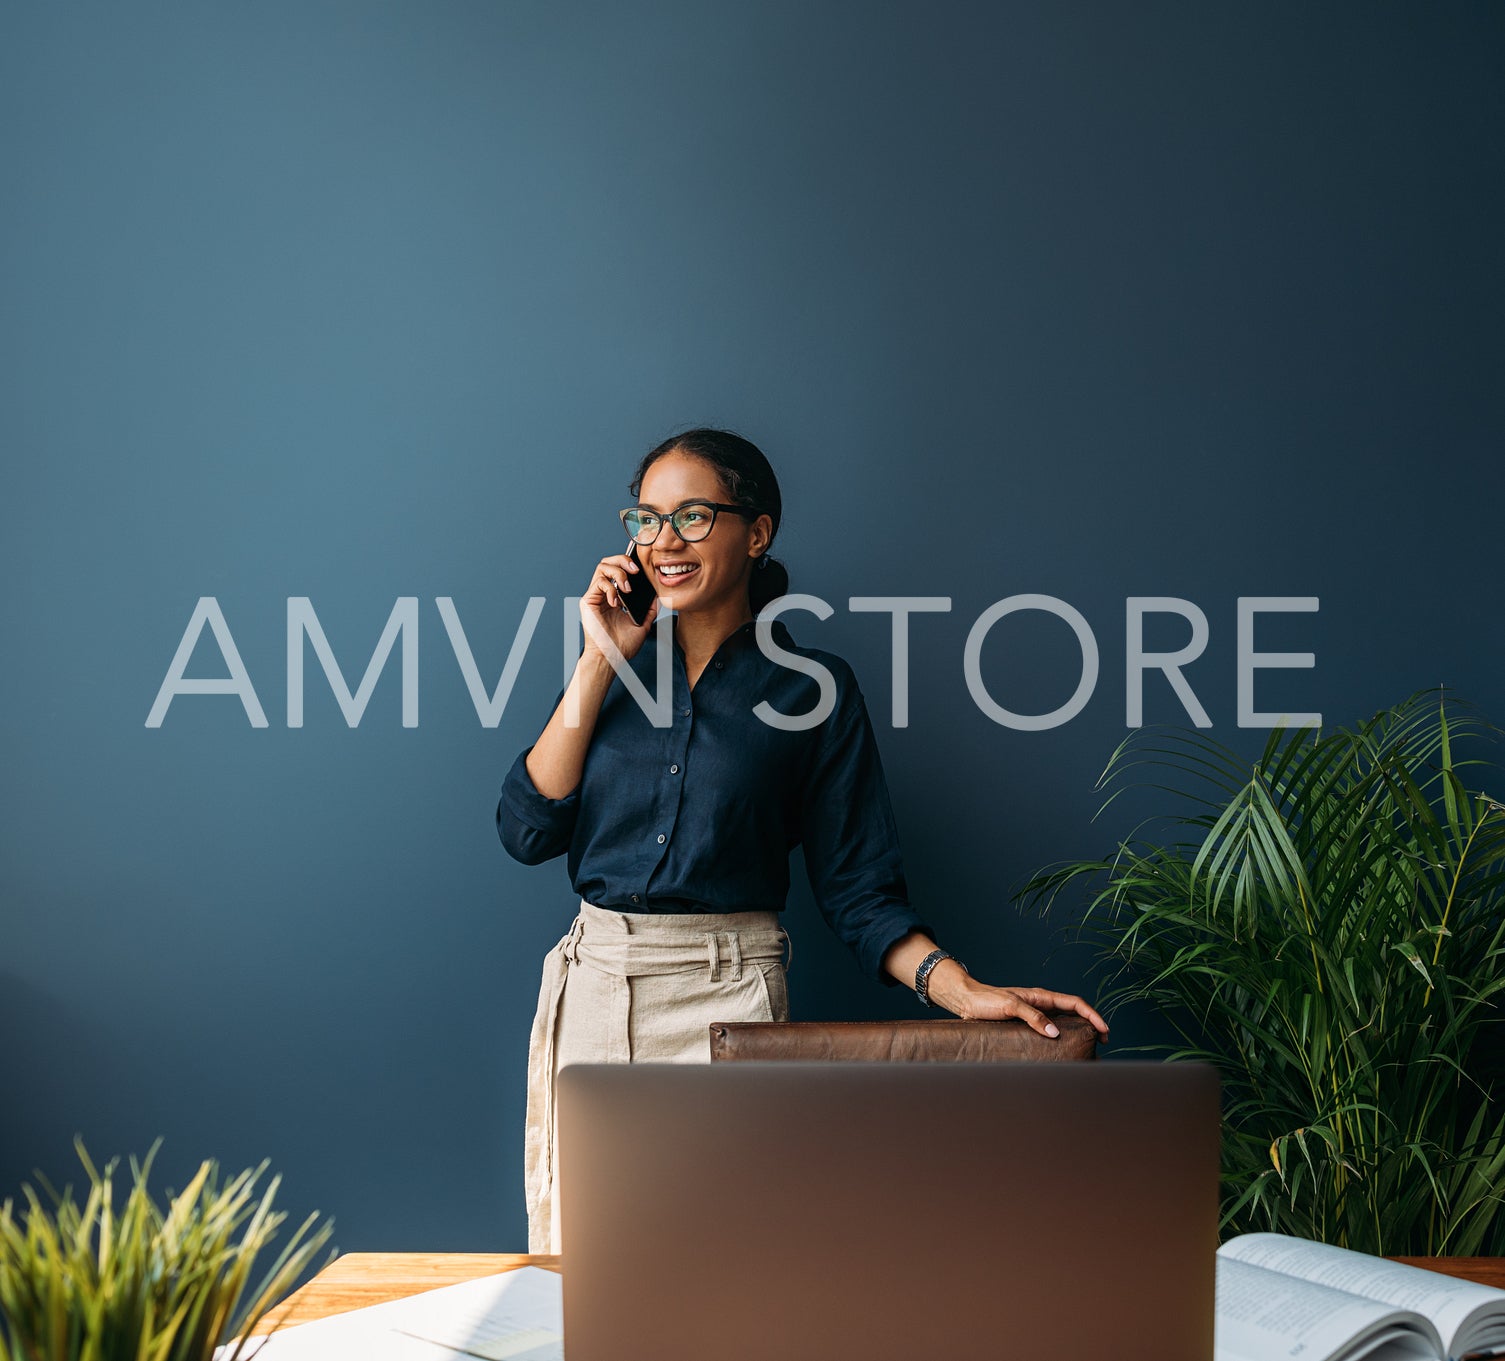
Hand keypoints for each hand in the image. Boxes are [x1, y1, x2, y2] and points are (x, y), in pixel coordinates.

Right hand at [580, 552, 659, 662]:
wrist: (611, 658)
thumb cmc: (623, 646)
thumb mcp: (642, 625)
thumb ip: (649, 610)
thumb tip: (658, 596)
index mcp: (615, 597)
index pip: (619, 570)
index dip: (629, 563)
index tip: (642, 568)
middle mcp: (604, 594)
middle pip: (608, 562)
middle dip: (623, 560)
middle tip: (635, 570)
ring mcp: (595, 596)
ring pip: (602, 567)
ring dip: (618, 573)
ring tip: (627, 588)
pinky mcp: (588, 601)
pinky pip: (598, 583)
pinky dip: (610, 588)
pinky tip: (616, 603)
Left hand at [926, 963, 1108, 1042]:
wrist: (966, 1001)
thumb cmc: (986, 1000)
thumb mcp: (1010, 1006)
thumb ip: (1032, 1017)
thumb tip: (1054, 1033)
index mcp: (1041, 996)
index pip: (1075, 1003)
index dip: (1092, 1016)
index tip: (1104, 1030)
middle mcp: (1041, 1004)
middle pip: (1073, 1012)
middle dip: (1091, 1025)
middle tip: (1101, 1043)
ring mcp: (1034, 1013)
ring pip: (1063, 1021)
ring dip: (1077, 1032)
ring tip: (1086, 1047)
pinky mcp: (1025, 1023)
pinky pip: (1049, 1029)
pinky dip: (1060, 1037)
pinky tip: (1060, 1049)